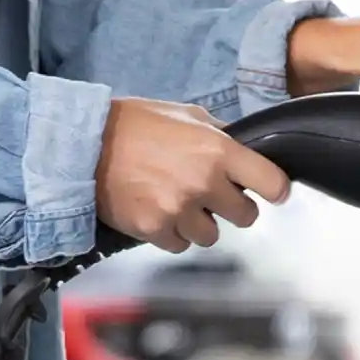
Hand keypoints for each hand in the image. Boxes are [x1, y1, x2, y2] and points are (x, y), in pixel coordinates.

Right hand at [95, 98, 290, 253]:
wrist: (85, 144)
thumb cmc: (134, 124)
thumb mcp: (186, 114)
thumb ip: (219, 134)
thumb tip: (243, 149)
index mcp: (217, 150)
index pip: (272, 182)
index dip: (275, 188)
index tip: (272, 192)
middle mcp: (203, 182)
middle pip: (246, 216)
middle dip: (232, 207)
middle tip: (212, 195)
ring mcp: (179, 209)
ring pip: (212, 235)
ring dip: (199, 223)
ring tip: (177, 201)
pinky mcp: (154, 229)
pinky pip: (180, 244)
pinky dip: (172, 233)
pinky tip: (158, 211)